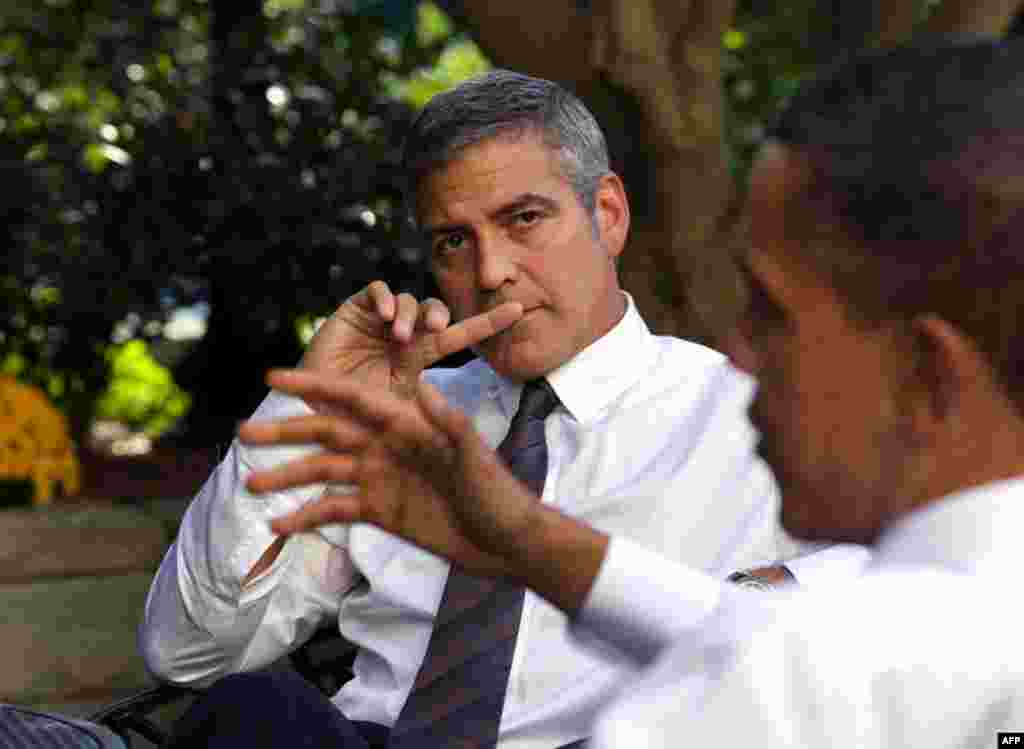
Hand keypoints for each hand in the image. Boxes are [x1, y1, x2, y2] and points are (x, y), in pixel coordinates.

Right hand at [239, 371, 539, 577]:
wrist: (504, 540)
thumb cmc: (496, 492)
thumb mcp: (474, 456)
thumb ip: (449, 424)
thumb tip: (422, 386)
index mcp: (405, 424)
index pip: (352, 399)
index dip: (313, 387)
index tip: (274, 378)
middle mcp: (385, 446)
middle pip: (327, 433)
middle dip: (287, 432)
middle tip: (244, 432)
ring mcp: (379, 478)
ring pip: (324, 472)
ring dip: (288, 477)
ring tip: (250, 485)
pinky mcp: (379, 510)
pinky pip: (336, 509)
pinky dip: (308, 516)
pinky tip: (280, 523)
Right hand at [301, 281, 521, 395]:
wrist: (315, 414)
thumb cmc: (358, 419)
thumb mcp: (404, 417)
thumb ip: (431, 412)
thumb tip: (463, 417)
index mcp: (419, 356)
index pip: (461, 335)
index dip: (488, 322)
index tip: (519, 310)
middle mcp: (403, 334)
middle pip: (435, 310)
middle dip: (441, 313)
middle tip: (438, 328)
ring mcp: (378, 320)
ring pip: (409, 300)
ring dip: (409, 314)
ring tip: (399, 336)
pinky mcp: (354, 310)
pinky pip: (378, 291)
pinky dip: (386, 299)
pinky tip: (385, 316)